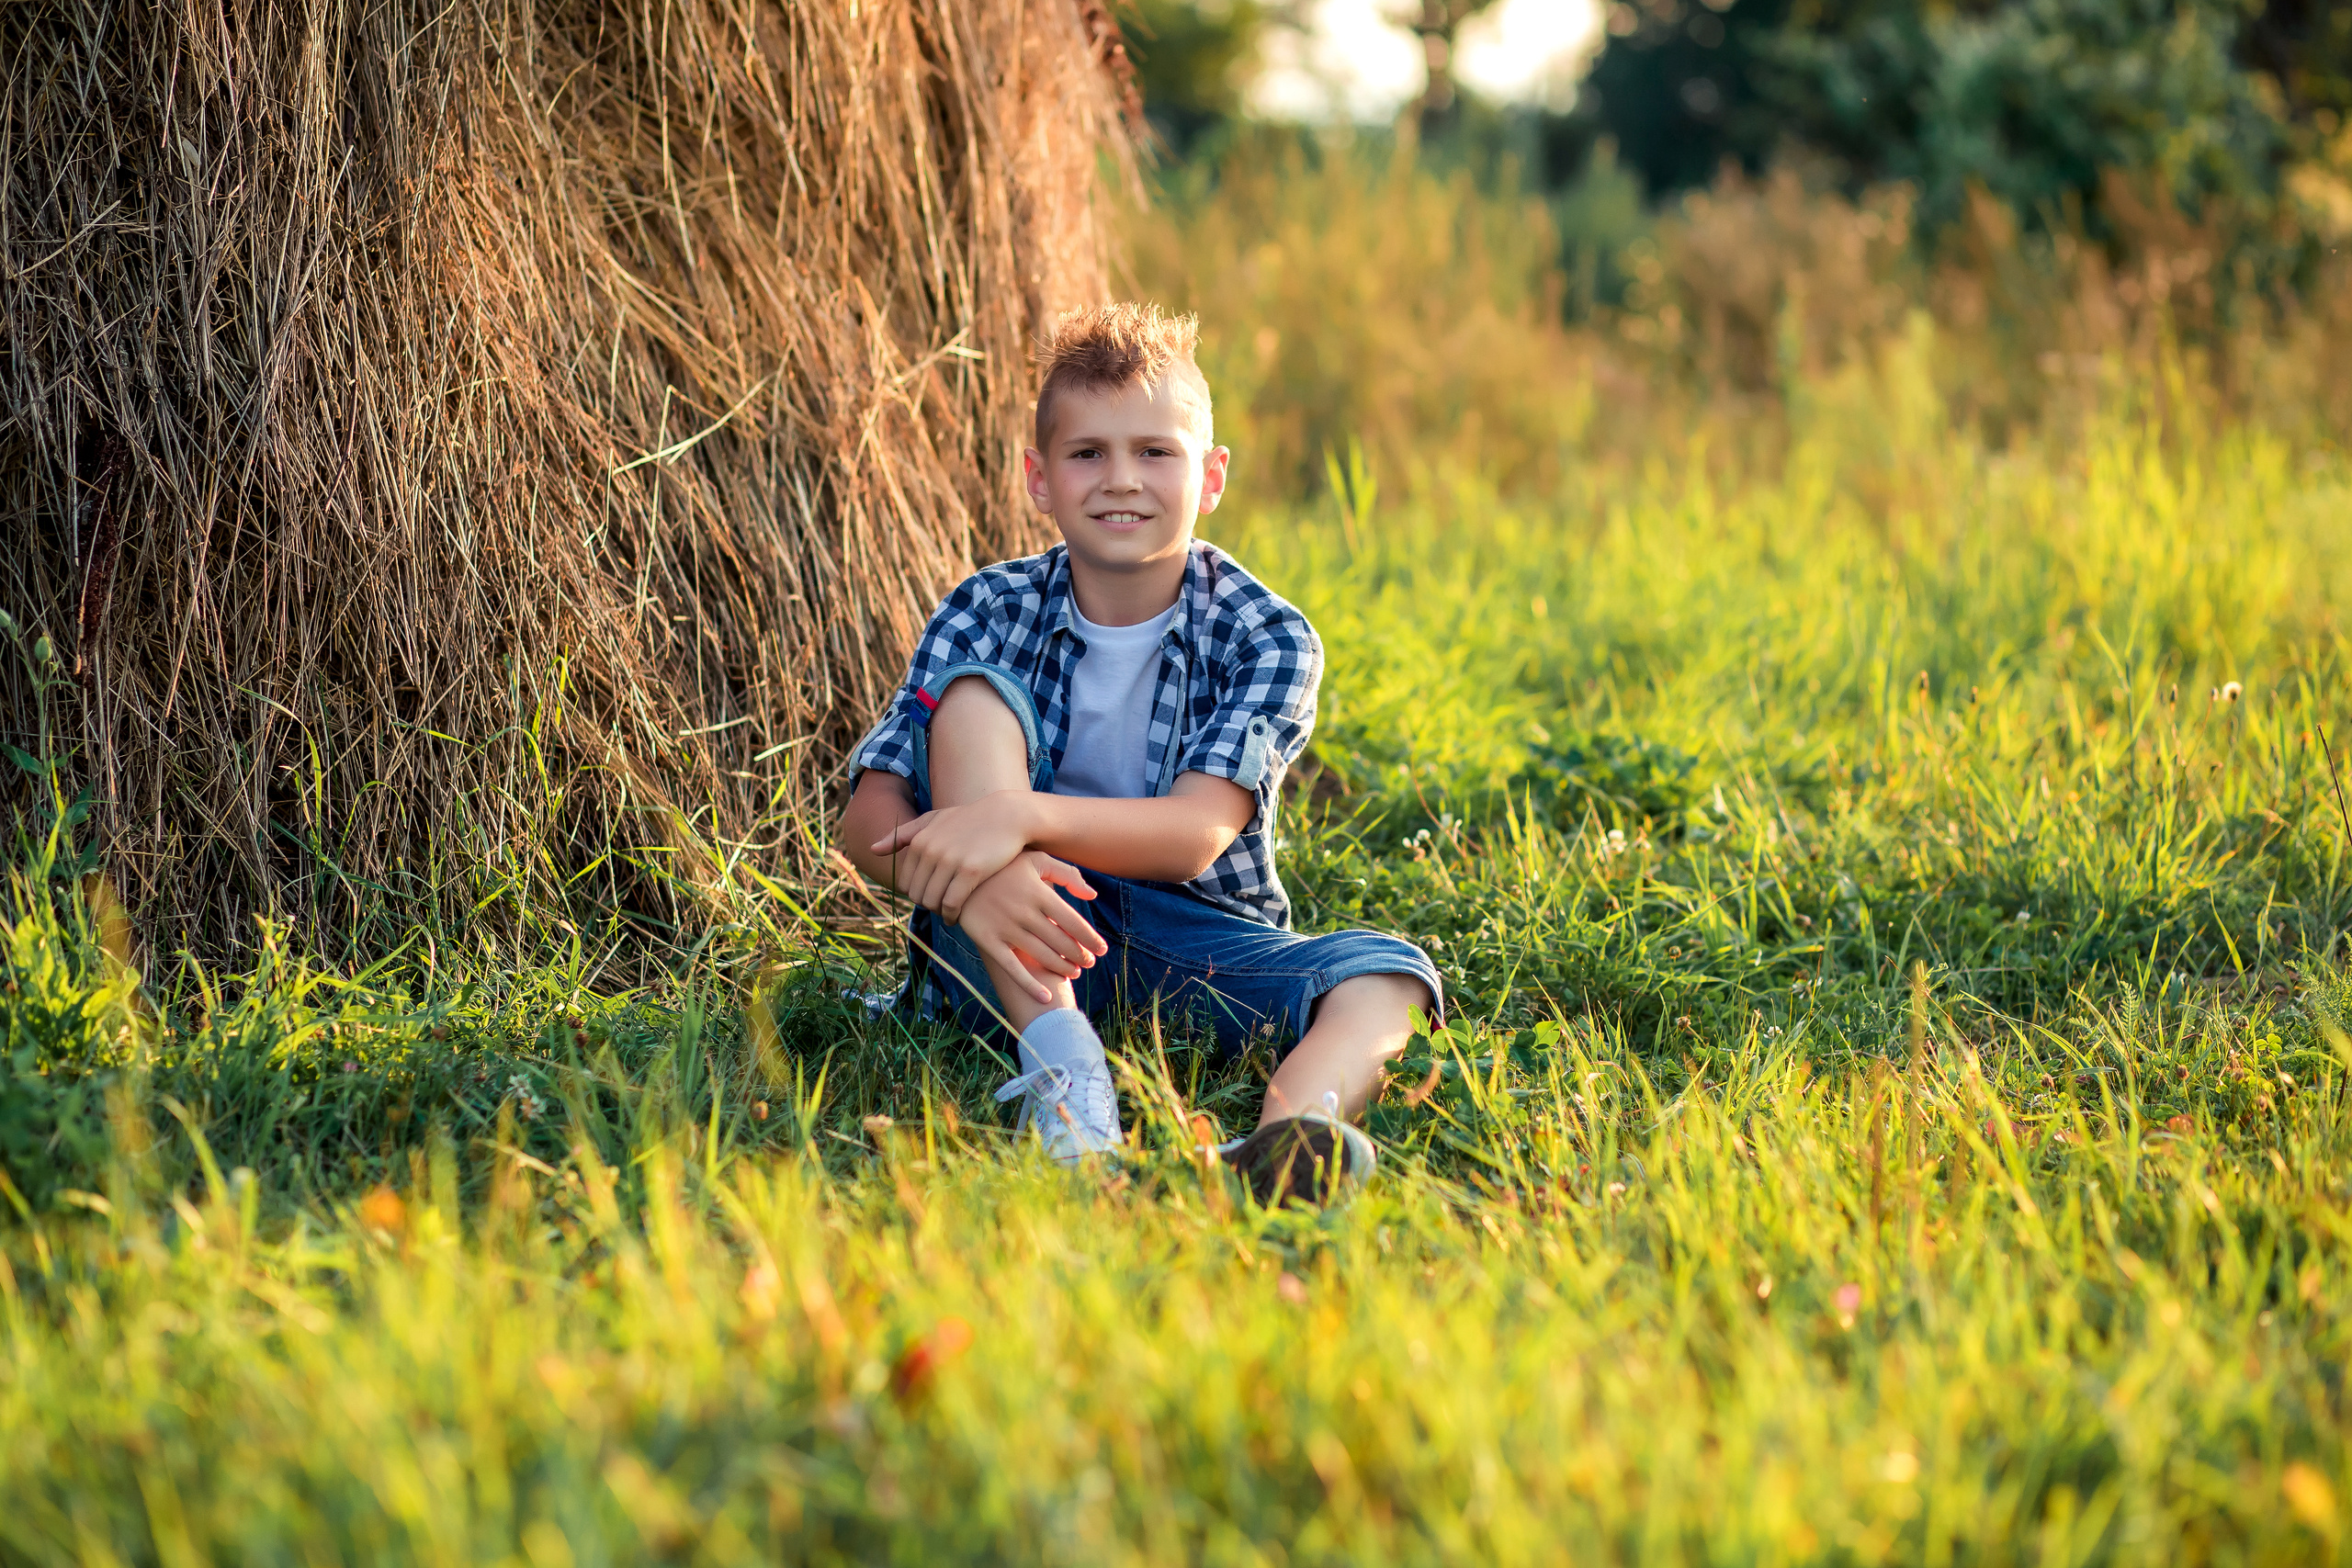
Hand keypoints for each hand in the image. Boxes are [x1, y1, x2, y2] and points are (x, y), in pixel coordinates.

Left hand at [869, 789, 1040, 921]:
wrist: (1007, 816)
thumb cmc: (969, 820)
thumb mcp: (934, 820)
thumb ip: (903, 835)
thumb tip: (873, 849)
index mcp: (919, 841)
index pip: (906, 883)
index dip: (917, 893)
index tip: (931, 895)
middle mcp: (931, 850)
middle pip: (917, 895)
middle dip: (927, 904)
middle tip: (940, 906)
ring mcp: (950, 861)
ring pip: (932, 902)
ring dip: (938, 912)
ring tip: (948, 911)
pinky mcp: (971, 871)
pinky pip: (951, 904)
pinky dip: (951, 915)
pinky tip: (957, 916)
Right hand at [955, 852, 1107, 1002]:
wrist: (959, 872)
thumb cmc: (1006, 866)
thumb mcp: (1036, 860)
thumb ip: (1067, 873)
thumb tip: (1092, 896)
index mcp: (1039, 893)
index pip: (1074, 922)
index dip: (1091, 939)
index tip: (1101, 949)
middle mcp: (1024, 912)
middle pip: (1061, 942)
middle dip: (1080, 956)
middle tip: (1088, 963)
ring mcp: (1005, 928)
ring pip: (1042, 956)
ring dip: (1062, 968)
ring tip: (1073, 972)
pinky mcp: (987, 940)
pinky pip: (1012, 969)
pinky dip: (1030, 986)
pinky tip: (1045, 997)